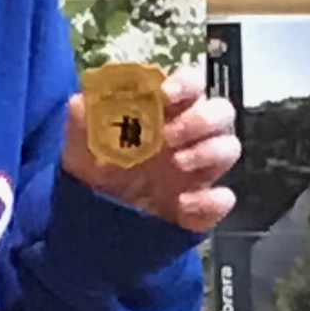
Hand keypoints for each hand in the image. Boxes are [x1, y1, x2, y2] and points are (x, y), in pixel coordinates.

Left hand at [64, 63, 238, 235]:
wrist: (97, 228)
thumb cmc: (96, 177)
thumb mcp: (80, 150)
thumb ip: (80, 124)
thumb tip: (80, 102)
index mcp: (166, 113)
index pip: (192, 83)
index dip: (186, 83)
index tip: (166, 95)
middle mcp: (190, 137)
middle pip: (222, 111)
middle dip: (202, 119)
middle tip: (170, 137)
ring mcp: (200, 171)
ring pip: (229, 148)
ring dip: (208, 152)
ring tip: (177, 165)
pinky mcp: (203, 205)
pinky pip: (223, 198)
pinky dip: (208, 201)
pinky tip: (182, 205)